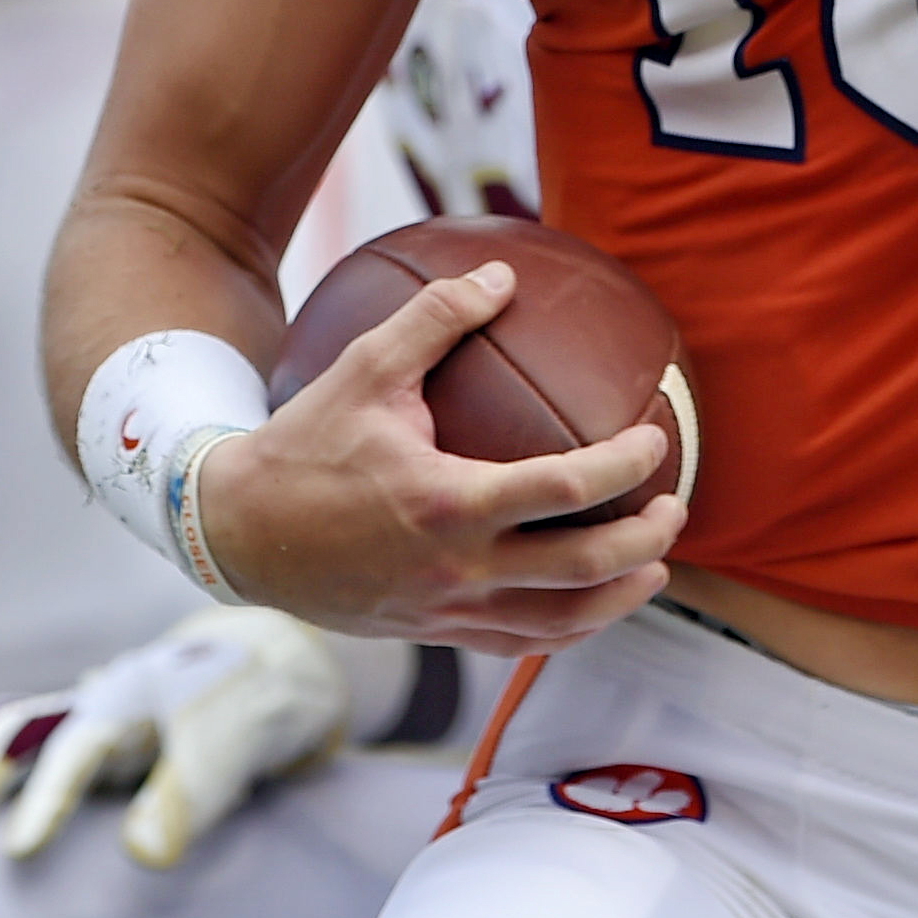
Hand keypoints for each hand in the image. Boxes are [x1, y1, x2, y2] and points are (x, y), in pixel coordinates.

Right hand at [0, 605, 355, 869]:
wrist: (270, 667)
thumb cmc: (254, 708)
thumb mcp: (240, 748)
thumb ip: (193, 795)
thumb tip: (142, 853)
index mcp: (134, 700)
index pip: (80, 750)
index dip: (48, 799)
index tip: (18, 850)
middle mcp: (98, 702)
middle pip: (23, 729)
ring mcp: (88, 713)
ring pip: (11, 730)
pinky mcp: (88, 733)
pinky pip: (19, 739)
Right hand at [192, 260, 683, 652]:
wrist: (242, 534)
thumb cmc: (305, 445)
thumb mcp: (365, 367)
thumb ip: (436, 318)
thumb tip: (502, 275)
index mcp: (448, 503)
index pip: (566, 489)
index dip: (626, 467)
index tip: (655, 442)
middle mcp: (458, 568)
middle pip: (583, 570)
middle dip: (644, 541)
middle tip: (675, 508)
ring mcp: (448, 611)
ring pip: (561, 624)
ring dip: (619, 598)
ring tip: (655, 568)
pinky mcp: (434, 633)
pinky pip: (519, 643)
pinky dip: (567, 628)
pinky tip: (588, 604)